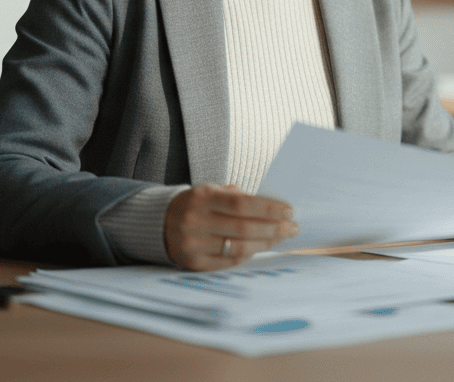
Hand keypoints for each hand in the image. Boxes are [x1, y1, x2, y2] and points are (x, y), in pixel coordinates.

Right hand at [164, 184, 297, 270]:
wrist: (160, 222)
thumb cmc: (196, 204)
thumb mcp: (211, 191)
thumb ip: (238, 196)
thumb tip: (273, 207)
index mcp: (202, 198)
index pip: (241, 204)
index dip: (268, 209)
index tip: (289, 210)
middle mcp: (195, 221)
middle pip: (244, 228)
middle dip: (274, 228)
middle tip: (293, 227)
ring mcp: (193, 244)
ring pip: (239, 248)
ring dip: (266, 244)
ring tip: (282, 237)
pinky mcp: (194, 263)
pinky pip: (229, 261)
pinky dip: (249, 254)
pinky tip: (261, 247)